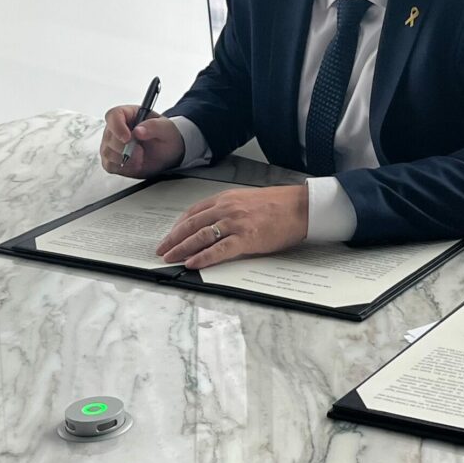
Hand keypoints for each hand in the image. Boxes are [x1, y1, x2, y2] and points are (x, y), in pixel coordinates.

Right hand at [99, 105, 184, 177]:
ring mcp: (112, 144)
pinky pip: (109, 165)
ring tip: (141, 158)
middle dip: (126, 147)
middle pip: (109, 137)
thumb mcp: (166, 129)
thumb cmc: (166, 137)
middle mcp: (117, 128)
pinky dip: (124, 168)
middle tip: (141, 151)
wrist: (168, 154)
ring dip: (126, 159)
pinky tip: (136, 164)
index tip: (128, 138)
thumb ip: (154, 126)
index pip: (113, 115)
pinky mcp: (112, 159)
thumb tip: (138, 130)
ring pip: (107, 152)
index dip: (117, 126)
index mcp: (129, 114)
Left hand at [156, 185, 308, 268]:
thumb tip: (215, 225)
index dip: (178, 226)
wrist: (301, 207)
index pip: (194, 212)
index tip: (170, 235)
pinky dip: (203, 257)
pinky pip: (219, 249)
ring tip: (170, 258)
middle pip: (192, 225)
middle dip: (173, 239)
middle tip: (162, 250)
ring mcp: (236, 223)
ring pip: (200, 236)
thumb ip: (230, 209)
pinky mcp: (247, 238)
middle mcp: (227, 209)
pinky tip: (193, 264)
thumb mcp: (249, 200)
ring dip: (182, 248)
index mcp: (227, 199)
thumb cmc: (280, 205)